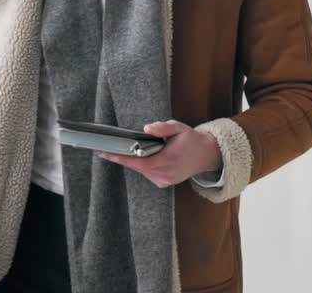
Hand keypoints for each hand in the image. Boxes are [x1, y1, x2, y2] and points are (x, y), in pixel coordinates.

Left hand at [96, 120, 221, 188]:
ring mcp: (163, 180)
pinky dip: (145, 165)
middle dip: (126, 156)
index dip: (119, 157)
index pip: (136, 162)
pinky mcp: (164, 183)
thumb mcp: (179, 128)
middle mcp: (163, 174)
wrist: (208, 155)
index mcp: (165, 161)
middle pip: (136, 166)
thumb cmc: (192, 140)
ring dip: (138, 160)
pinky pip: (148, 173)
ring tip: (145, 148)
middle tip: (114, 145)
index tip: (103, 153)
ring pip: (142, 170)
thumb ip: (162, 128)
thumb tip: (146, 128)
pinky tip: (152, 156)